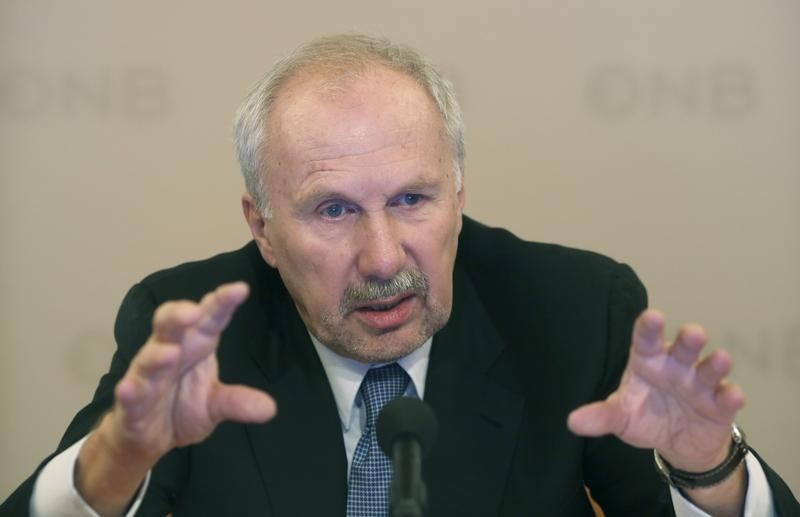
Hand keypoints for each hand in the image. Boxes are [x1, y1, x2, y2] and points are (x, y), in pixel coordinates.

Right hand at [76, 282, 275, 514]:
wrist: (148, 438)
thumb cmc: (182, 407)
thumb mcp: (215, 406)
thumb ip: (237, 401)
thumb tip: (270, 409)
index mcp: (196, 345)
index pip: (210, 318)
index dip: (221, 302)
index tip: (240, 289)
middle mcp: (170, 352)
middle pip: (170, 326)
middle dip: (179, 315)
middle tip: (193, 311)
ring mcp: (147, 376)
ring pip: (148, 358)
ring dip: (157, 355)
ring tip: (169, 353)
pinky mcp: (131, 402)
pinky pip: (129, 394)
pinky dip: (129, 390)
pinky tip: (127, 389)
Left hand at [568, 309, 743, 471]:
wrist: (677, 443)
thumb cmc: (646, 416)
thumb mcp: (621, 417)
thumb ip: (601, 416)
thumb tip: (572, 422)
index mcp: (648, 362)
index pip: (646, 340)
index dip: (649, 328)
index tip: (652, 316)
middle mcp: (675, 367)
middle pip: (683, 348)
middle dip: (688, 340)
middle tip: (693, 332)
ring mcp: (700, 384)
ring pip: (709, 369)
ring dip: (715, 364)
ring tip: (720, 358)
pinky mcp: (720, 405)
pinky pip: (727, 398)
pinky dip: (731, 396)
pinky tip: (733, 395)